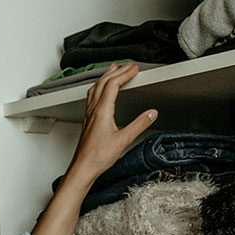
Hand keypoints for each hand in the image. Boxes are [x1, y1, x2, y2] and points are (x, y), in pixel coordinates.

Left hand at [65, 63, 157, 186]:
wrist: (83, 168)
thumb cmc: (98, 157)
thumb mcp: (124, 140)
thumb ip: (139, 125)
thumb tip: (151, 113)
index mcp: (102, 111)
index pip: (113, 84)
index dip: (125, 73)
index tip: (134, 68)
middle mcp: (93, 110)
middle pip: (103, 82)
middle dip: (117, 71)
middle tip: (128, 65)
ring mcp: (88, 114)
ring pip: (95, 88)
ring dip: (106, 76)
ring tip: (113, 70)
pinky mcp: (87, 120)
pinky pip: (92, 97)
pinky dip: (99, 87)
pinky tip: (101, 91)